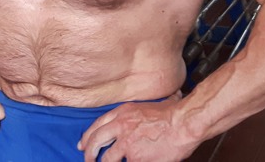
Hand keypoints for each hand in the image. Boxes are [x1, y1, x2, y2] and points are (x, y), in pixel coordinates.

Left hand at [78, 92, 195, 161]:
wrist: (182, 123)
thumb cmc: (170, 114)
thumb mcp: (143, 107)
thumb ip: (130, 116)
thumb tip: (124, 123)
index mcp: (122, 113)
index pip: (97, 125)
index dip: (87, 136)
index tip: (82, 144)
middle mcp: (121, 126)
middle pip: (96, 141)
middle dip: (89, 152)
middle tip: (87, 159)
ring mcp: (128, 144)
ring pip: (108, 158)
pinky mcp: (137, 158)